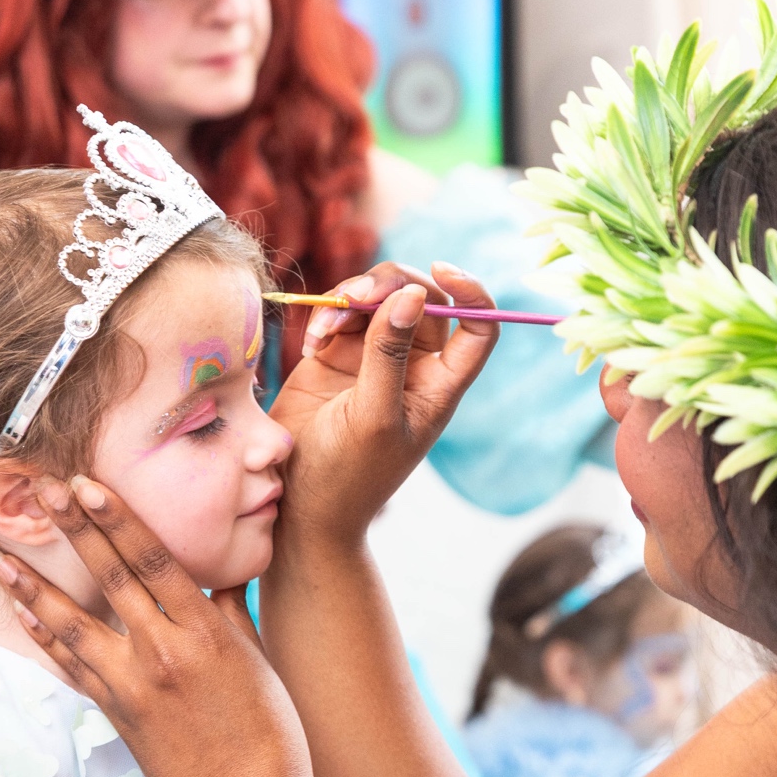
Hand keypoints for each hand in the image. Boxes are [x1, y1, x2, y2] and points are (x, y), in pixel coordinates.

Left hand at [0, 482, 317, 776]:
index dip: (119, 519)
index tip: (89, 485)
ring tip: (1, 557)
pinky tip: (24, 613)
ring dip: (35, 588)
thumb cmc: (273, 740)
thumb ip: (229, 614)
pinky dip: (46, 638)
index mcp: (209, 635)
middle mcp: (166, 655)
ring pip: (75, 626)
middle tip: (43, 490)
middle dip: (76, 530)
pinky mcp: (118, 718)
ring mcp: (135, 689)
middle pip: (112, 579)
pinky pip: (73, 668)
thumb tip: (217, 571)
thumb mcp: (260, 665)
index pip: (156, 561)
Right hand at [269, 264, 498, 552]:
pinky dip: (327, 315)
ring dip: (352, 297)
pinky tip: (311, 344)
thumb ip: (390, 354)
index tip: (441, 271)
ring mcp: (372, 358)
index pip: (477, 327)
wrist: (300, 505)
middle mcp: (412, 367)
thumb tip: (413, 294)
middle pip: (420, 297)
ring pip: (377, 298)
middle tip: (356, 297)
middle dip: (390, 286)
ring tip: (326, 326)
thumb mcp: (373, 417)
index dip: (471, 293)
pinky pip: (339, 313)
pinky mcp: (335, 356)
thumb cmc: (346, 476)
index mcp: (438, 386)